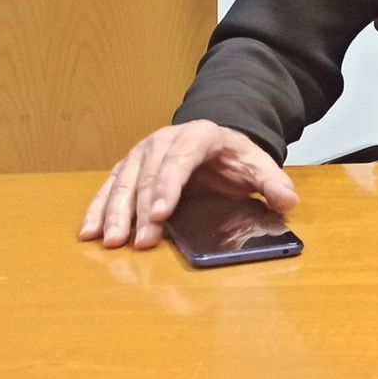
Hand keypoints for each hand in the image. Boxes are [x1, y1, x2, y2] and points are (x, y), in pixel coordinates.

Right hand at [79, 120, 296, 249]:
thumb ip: (273, 183)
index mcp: (198, 136)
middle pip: (149, 175)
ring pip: (124, 182)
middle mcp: (164, 141)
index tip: (162, 214)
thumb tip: (288, 201)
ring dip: (115, 212)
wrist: (216, 142)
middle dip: (142, 210)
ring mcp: (142, 153)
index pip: (180, 160)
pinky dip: (98, 209)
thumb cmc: (234, 158)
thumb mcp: (258, 165)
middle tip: (140, 241)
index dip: (169, 187)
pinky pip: (110, 187)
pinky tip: (89, 231)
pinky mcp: (128, 167)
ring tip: (111, 241)